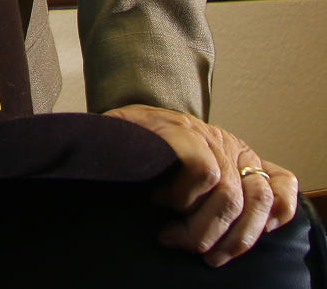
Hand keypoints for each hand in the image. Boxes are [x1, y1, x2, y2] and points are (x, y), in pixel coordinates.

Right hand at [105, 104, 297, 266]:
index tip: (237, 245)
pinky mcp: (182, 132)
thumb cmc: (144, 160)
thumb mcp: (189, 178)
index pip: (280, 186)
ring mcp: (204, 135)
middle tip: (198, 253)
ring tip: (171, 234)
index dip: (270, 221)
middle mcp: (225, 144)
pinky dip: (184, 196)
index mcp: (234, 156)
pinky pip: (205, 173)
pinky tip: (161, 200)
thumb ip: (221, 193)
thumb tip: (262, 224)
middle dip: (231, 240)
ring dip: (201, 227)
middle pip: (256, 200)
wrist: (105, 131)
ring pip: (229, 194)